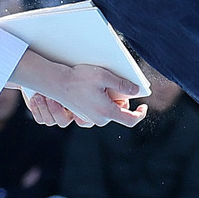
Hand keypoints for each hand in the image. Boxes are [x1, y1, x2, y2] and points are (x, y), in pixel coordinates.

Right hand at [26, 61, 146, 128]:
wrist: (55, 82)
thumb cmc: (78, 79)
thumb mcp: (104, 77)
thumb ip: (123, 85)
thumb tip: (136, 90)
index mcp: (106, 112)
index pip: (130, 120)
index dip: (140, 114)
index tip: (143, 106)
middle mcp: (99, 119)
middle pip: (119, 112)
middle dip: (121, 99)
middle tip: (113, 85)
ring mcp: (90, 118)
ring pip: (109, 110)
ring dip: (110, 99)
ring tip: (101, 85)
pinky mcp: (83, 115)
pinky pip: (99, 110)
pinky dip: (101, 100)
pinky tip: (93, 89)